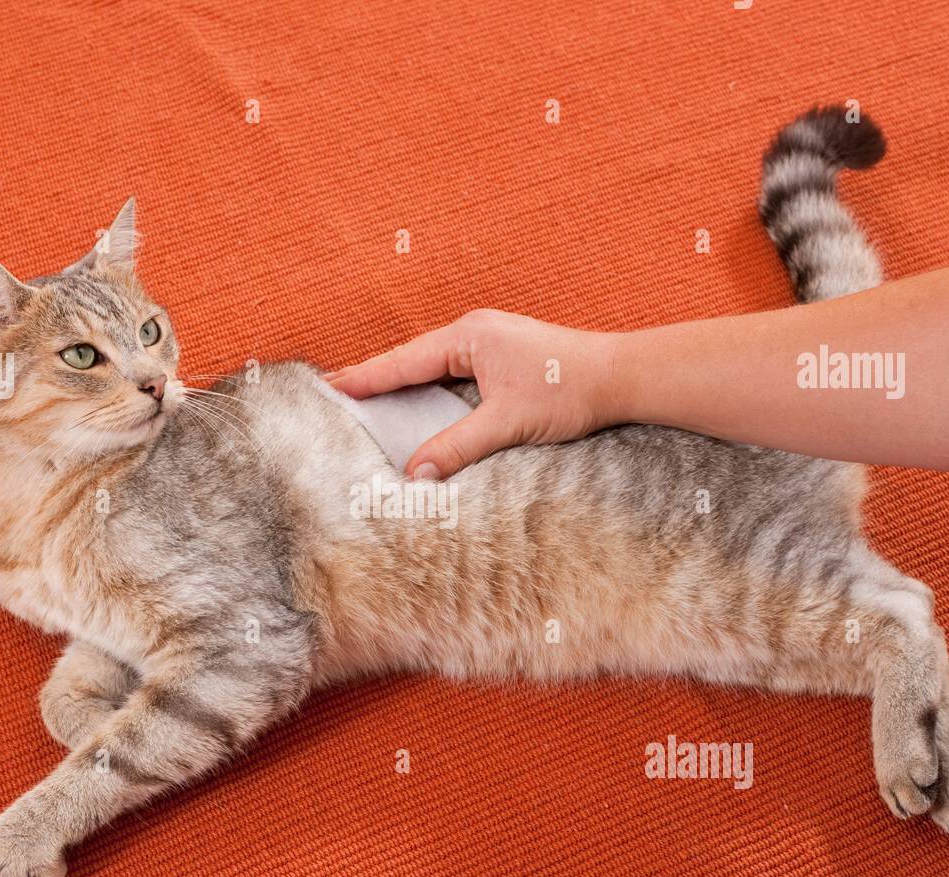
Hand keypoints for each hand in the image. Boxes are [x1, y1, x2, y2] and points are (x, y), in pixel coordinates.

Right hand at [325, 309, 620, 478]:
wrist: (621, 377)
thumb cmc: (569, 389)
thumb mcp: (508, 423)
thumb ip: (458, 446)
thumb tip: (416, 473)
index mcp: (468, 337)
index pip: (403, 362)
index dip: (364, 377)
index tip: (328, 386)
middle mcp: (474, 332)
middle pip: (412, 359)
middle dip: (376, 377)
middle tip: (335, 390)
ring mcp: (489, 341)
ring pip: (432, 364)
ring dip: (403, 382)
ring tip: (368, 396)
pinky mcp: (503, 356)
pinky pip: (453, 371)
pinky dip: (430, 386)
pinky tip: (419, 400)